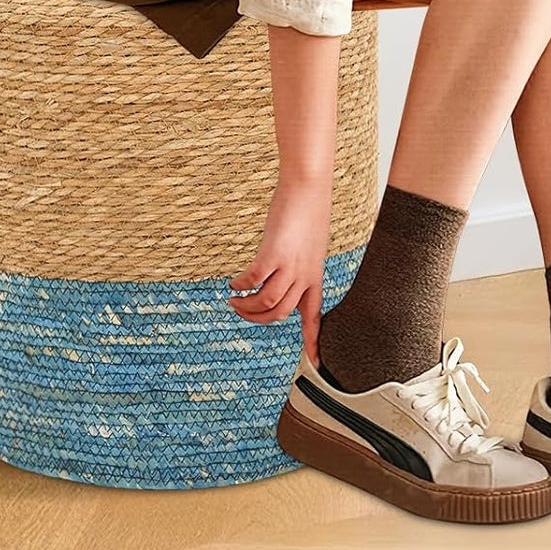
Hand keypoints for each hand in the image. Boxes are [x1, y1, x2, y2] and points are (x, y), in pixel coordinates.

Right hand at [226, 176, 332, 365]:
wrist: (309, 186)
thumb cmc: (308, 209)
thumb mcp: (310, 241)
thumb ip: (300, 259)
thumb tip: (286, 267)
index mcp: (315, 275)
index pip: (316, 316)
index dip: (314, 341)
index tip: (316, 363)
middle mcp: (304, 275)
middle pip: (281, 314)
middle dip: (259, 319)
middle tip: (241, 311)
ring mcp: (290, 266)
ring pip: (267, 303)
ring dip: (247, 307)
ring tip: (234, 300)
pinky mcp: (274, 253)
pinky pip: (254, 280)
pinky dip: (242, 285)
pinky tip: (234, 282)